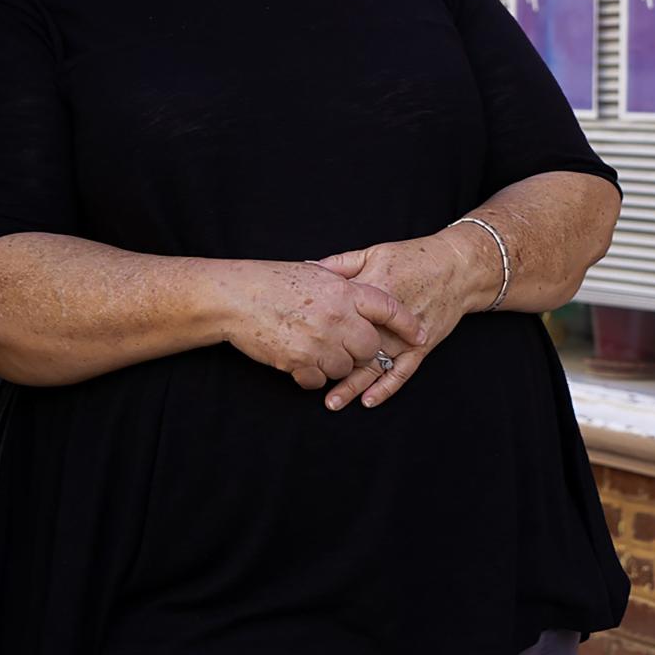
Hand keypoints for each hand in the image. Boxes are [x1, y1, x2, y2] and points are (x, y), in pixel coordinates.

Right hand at [213, 259, 426, 391]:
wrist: (235, 298)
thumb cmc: (270, 281)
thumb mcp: (314, 273)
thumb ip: (341, 284)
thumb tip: (360, 290)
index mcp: (343, 291)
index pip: (387, 308)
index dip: (406, 323)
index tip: (420, 335)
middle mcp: (337, 316)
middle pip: (370, 346)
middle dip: (362, 350)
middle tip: (344, 344)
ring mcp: (319, 342)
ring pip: (346, 367)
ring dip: (335, 364)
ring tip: (315, 349)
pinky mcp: (300, 362)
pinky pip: (320, 380)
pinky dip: (312, 376)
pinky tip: (299, 361)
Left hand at [314, 233, 479, 409]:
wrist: (457, 268)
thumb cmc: (414, 258)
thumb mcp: (374, 253)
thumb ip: (341, 264)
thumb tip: (310, 268)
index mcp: (372, 291)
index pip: (338, 313)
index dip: (317, 325)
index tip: (296, 338)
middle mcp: (386, 318)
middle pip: (352, 345)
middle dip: (330, 363)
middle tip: (306, 378)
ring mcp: (404, 335)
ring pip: (374, 365)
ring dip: (353, 386)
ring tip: (332, 401)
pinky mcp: (421, 346)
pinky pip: (401, 373)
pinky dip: (385, 388)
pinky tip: (368, 401)